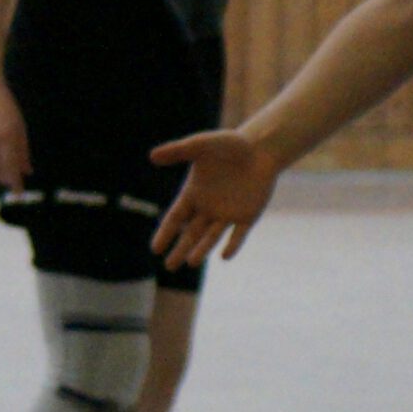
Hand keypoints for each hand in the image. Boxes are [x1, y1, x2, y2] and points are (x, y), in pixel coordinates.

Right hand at [149, 130, 279, 268]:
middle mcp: (208, 207)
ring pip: (211, 237)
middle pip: (190, 234)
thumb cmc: (228, 144)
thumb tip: (152, 157)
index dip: (165, 233)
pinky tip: (225, 255)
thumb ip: (178, 151)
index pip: (175, 218)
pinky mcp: (248, 216)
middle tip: (169, 267)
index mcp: (193, 193)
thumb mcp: (200, 145)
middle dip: (180, 250)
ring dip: (202, 250)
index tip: (155, 249)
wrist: (261, 148)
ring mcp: (228, 213)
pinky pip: (239, 234)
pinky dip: (232, 245)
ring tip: (191, 262)